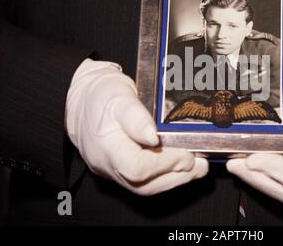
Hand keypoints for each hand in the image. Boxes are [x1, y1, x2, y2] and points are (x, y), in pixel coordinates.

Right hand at [66, 59, 207, 194]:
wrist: (83, 102)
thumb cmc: (101, 96)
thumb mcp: (119, 95)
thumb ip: (135, 116)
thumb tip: (153, 136)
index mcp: (105, 145)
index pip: (136, 167)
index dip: (164, 163)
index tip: (185, 152)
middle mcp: (108, 164)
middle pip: (144, 184)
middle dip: (176, 175)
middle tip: (199, 164)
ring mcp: (113, 171)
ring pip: (146, 187)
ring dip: (175, 179)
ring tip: (198, 168)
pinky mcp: (121, 171)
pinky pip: (145, 182)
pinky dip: (166, 176)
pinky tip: (183, 167)